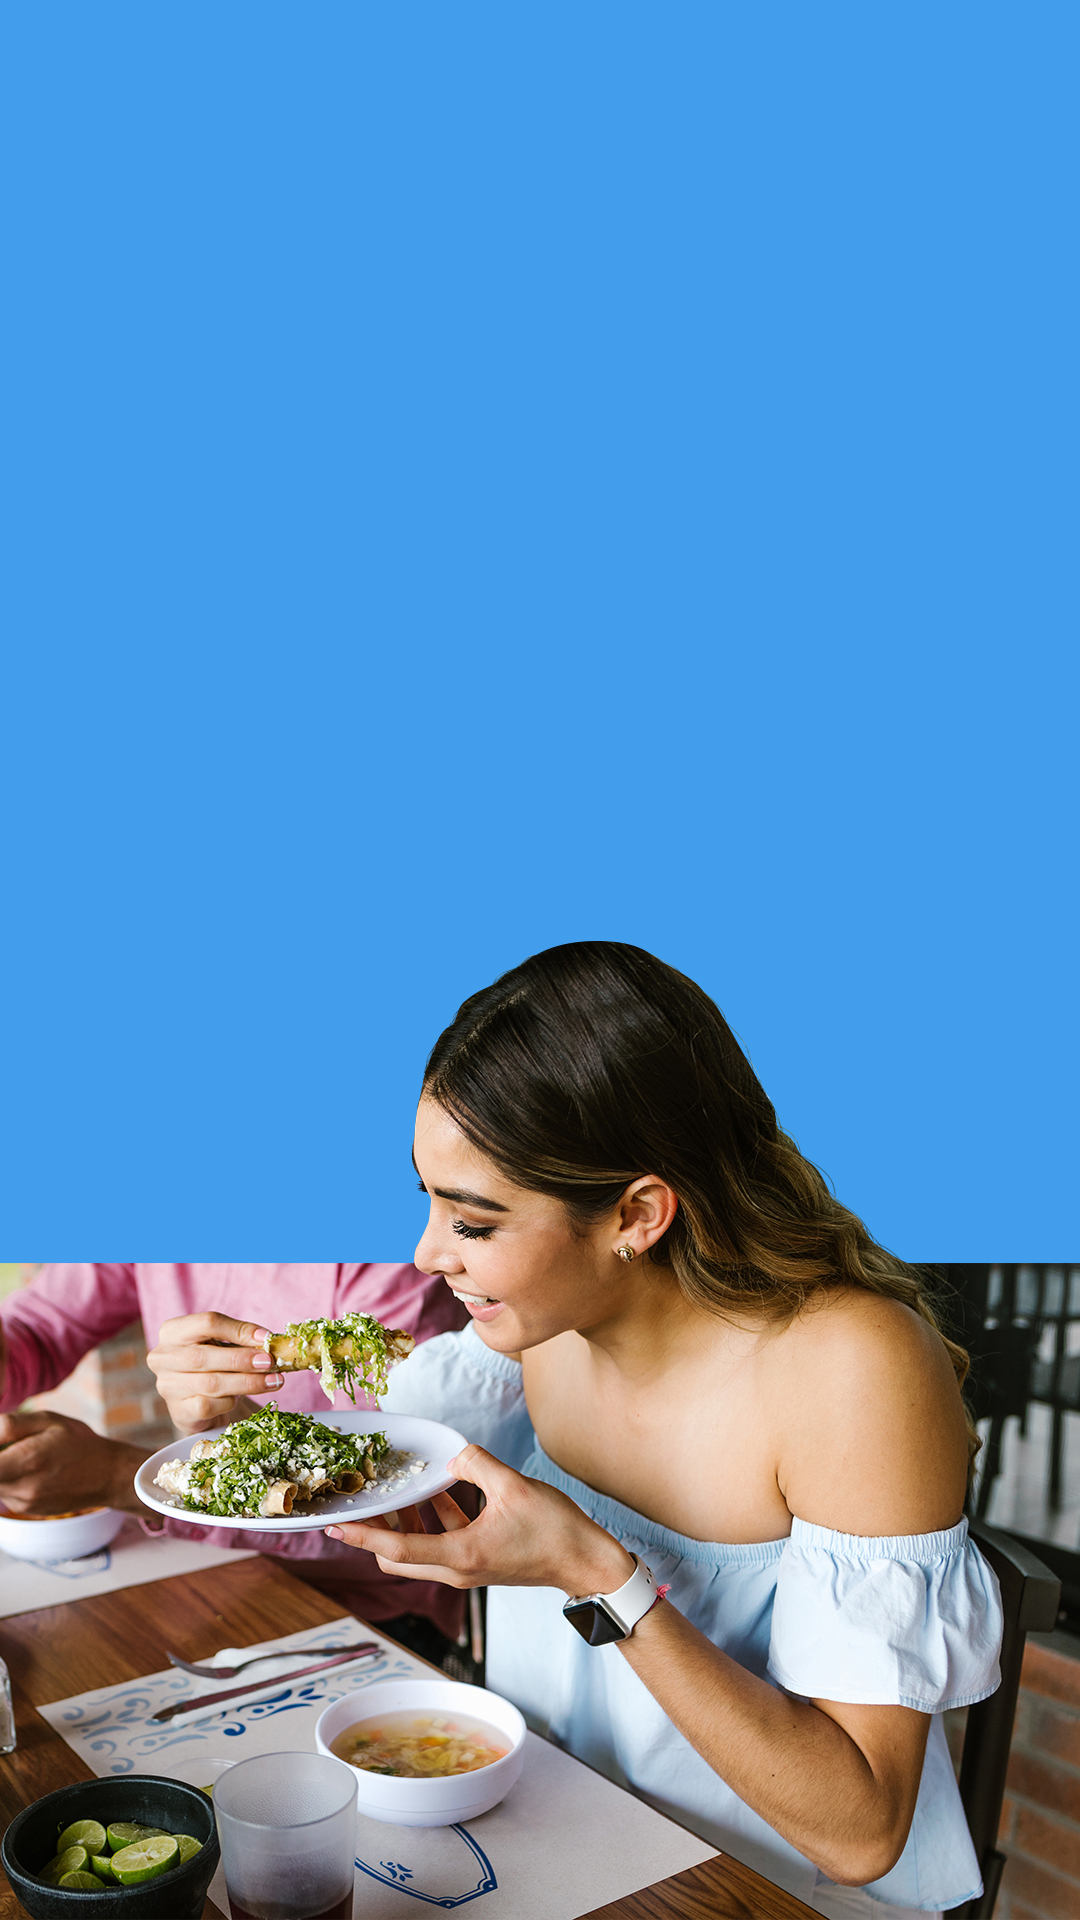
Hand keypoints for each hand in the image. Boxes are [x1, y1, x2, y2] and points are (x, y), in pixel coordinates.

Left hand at [0, 1411, 147, 1514]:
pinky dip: (9, 1478)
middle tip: (12, 1446)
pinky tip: (31, 1467)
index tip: (1, 1445)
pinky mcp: (26, 1510)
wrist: (106, 1475)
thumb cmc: (79, 1443)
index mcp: (27, 1461)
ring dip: (1, 1469)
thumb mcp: (49, 1420)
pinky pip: (5, 1493)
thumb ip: (12, 1424)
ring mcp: (24, 1503)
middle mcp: (23, 1488)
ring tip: (24, 1454)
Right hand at [146, 1313, 282, 1433]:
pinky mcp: (178, 1411)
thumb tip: (269, 1341)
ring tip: (274, 1381)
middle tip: (270, 1362)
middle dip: (242, 1359)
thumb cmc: (214, 1367)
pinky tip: (240, 1399)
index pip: (207, 1322)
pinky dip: (229, 1402)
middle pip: (205, 1355)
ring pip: (210, 1383)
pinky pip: (208, 1405)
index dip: (240, 1330)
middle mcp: (163, 1357)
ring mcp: (167, 1386)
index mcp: (173, 1331)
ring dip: (247, 1382)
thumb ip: (241, 1341)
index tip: (266, 1338)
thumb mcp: (223, 1346)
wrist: (199, 1407)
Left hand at [325, 1444, 634, 1595]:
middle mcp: (457, 1568)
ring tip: (391, 1492)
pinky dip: (431, 1519)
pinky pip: (441, 1541)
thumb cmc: (554, 1530)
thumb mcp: (514, 1486)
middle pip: (397, 1557)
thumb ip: (476, 1464)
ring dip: (401, 1524)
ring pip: (417, 1550)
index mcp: (461, 1555)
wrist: (585, 1562)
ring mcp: (467, 1566)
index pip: (396, 1550)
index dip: (362, 1536)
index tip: (333, 1525)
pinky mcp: (478, 1559)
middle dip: (373, 1533)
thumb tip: (453, 1456)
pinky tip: (436, 1489)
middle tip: (357, 1504)